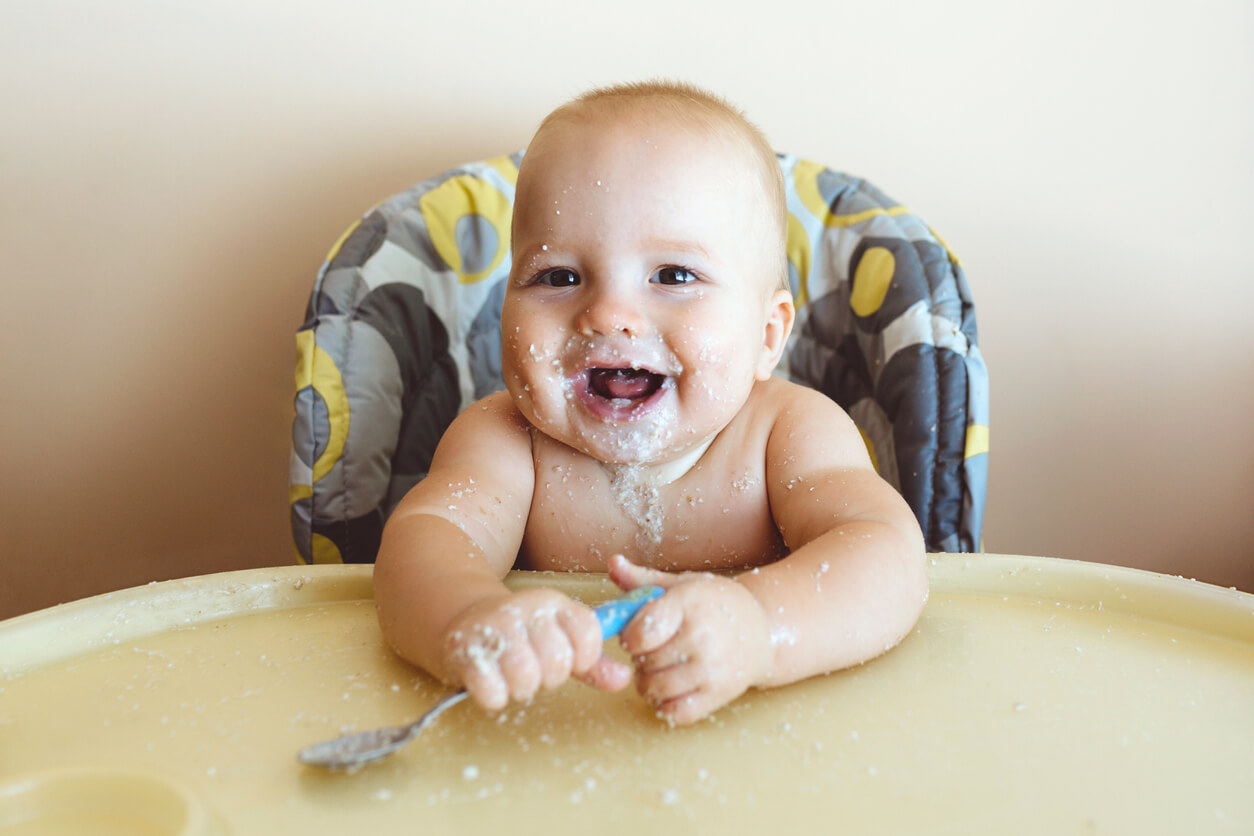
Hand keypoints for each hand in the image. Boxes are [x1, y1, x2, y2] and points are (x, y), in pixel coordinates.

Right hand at [440, 589, 632, 710]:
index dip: (584, 656)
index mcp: (553, 603)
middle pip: (558, 662)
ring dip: (521, 688)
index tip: (570, 659)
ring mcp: (493, 626)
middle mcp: (525, 608)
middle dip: (549, 677)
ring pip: (526, 677)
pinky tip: (490, 683)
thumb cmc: (520, 635)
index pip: (588, 633)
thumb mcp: (559, 639)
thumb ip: (592, 662)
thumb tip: (625, 679)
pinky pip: (492, 691)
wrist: (462, 619)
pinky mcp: (464, 649)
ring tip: (512, 677)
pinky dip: (494, 696)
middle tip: (534, 669)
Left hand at [608, 554, 772, 724]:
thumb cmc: (714, 604)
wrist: (761, 628)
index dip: (629, 637)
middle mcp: (700, 637)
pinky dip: (665, 705)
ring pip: (655, 689)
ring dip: (648, 683)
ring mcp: (711, 669)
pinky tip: (671, 689)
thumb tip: (613, 563)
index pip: (641, 632)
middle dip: (639, 658)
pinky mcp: (719, 695)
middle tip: (652, 650)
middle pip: (644, 662)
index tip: (636, 634)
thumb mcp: (681, 584)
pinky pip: (676, 713)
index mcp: (687, 604)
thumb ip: (642, 580)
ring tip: (658, 668)